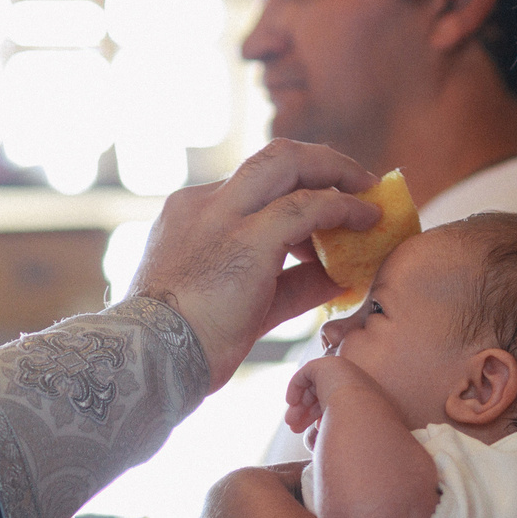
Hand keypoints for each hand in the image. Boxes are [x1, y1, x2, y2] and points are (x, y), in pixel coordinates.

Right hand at [131, 141, 378, 386]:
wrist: (148, 361)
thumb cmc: (183, 345)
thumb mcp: (241, 304)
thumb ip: (289, 284)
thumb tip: (339, 276)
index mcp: (191, 215)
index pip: (254, 184)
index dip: (297, 190)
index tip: (326, 208)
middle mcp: (204, 204)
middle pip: (273, 157)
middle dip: (322, 161)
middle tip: (357, 181)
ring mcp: (222, 216)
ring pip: (287, 162)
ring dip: (337, 173)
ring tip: (368, 198)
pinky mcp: (246, 239)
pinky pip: (305, 207)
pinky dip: (342, 208)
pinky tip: (368, 220)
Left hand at [283, 353, 366, 435]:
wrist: (360, 412)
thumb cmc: (354, 428)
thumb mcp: (342, 428)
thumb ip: (332, 425)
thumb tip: (323, 431)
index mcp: (362, 393)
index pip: (336, 400)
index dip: (321, 415)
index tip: (314, 429)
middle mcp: (354, 378)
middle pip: (323, 393)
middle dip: (306, 411)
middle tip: (294, 427)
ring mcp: (341, 369)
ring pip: (313, 386)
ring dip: (299, 404)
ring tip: (290, 422)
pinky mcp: (325, 364)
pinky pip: (305, 374)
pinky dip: (295, 387)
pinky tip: (291, 403)